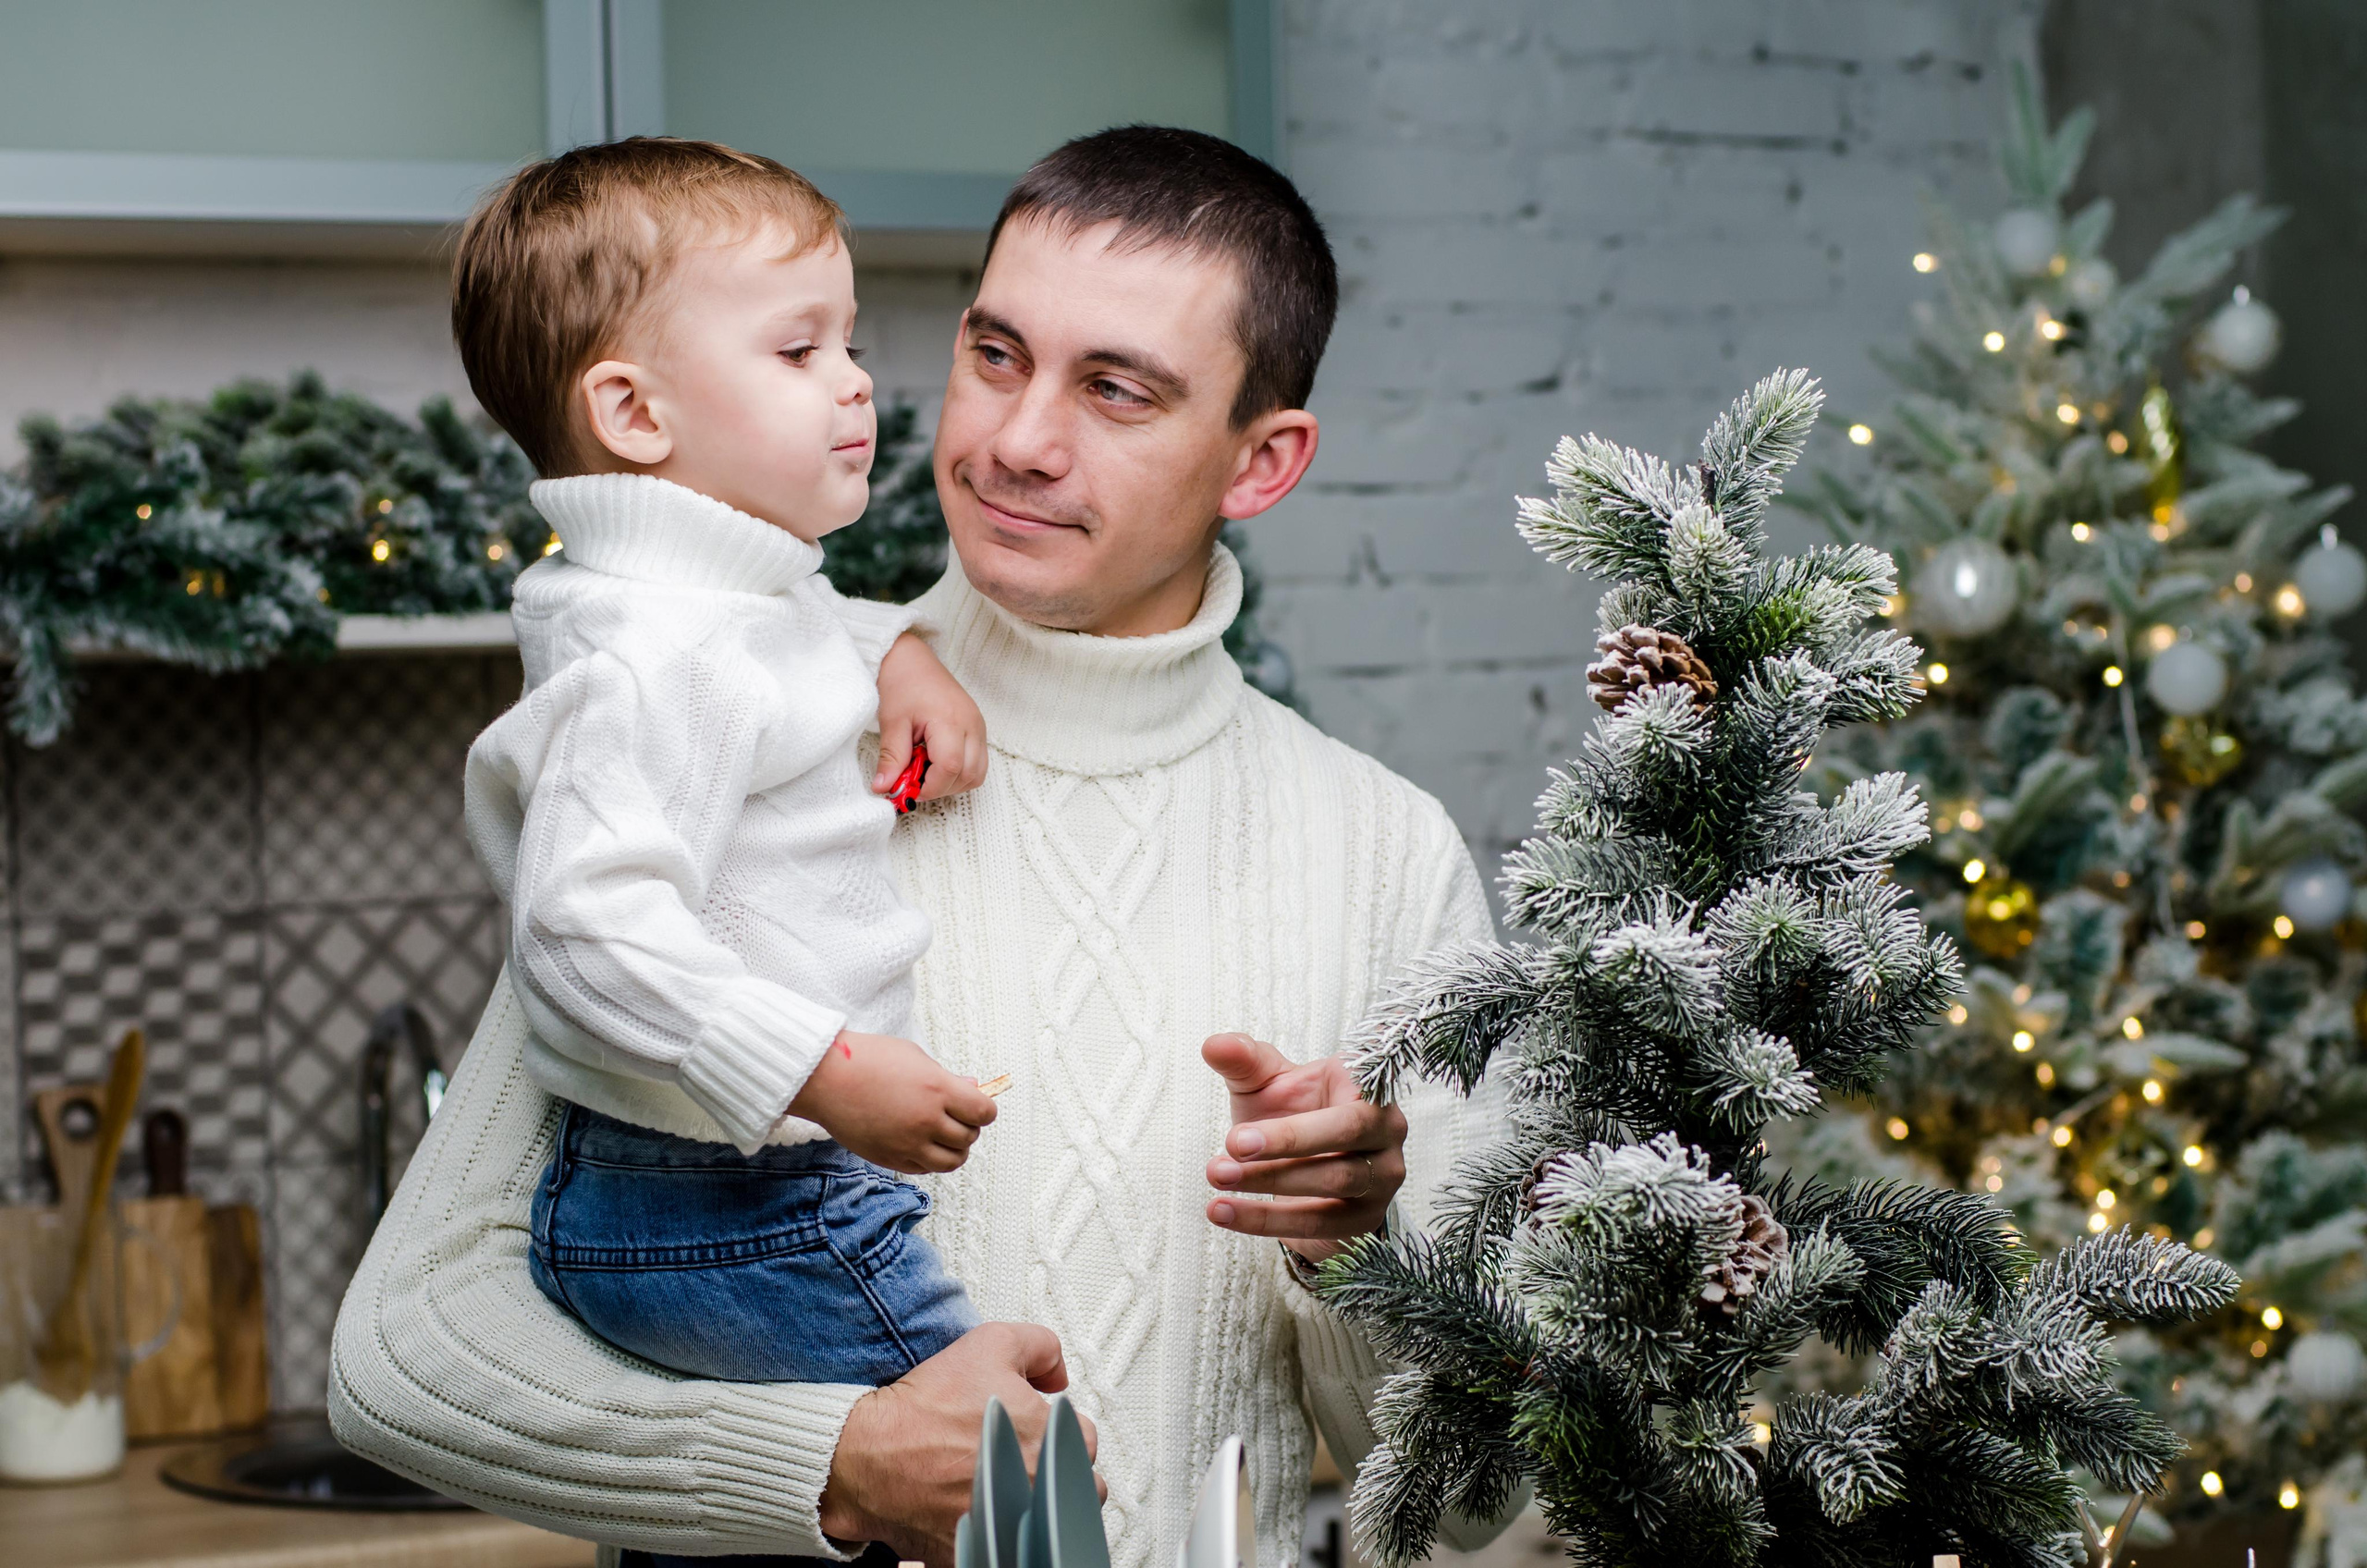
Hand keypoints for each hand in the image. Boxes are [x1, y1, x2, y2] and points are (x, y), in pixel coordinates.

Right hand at [790, 1031, 996, 1173]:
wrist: (825, 1078)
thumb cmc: (869, 1060)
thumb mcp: (915, 1058)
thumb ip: (946, 1078)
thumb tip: (974, 1087)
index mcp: (938, 1090)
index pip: (983, 1112)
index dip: (985, 1110)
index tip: (978, 1106)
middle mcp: (926, 1120)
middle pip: (969, 1137)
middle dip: (969, 1128)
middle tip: (958, 1118)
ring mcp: (908, 1143)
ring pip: (952, 1161)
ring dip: (955, 1150)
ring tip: (944, 1136)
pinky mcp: (890, 1158)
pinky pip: (925, 1168)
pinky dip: (931, 1159)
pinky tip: (923, 1143)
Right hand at [819, 1322, 1101, 1566]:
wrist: (870, 1456)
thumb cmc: (924, 1408)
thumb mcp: (990, 1344)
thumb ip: (1041, 1347)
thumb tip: (1058, 1373)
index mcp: (1047, 1436)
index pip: (1083, 1439)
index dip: (1060, 1430)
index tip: (1038, 1430)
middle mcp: (1034, 1482)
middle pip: (1075, 1487)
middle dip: (1055, 1471)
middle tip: (1024, 1461)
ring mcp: (1011, 1521)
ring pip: (1049, 1522)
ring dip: (1037, 1506)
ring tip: (1009, 1491)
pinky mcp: (982, 1550)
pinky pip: (1012, 1547)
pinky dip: (1003, 1533)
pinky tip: (984, 1513)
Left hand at [875, 634, 986, 804]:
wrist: (911, 659)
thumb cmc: (902, 684)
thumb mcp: (893, 723)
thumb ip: (891, 759)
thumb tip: (884, 789)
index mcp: (950, 721)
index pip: (950, 768)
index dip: (929, 787)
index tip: (908, 789)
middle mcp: (972, 725)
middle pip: (969, 775)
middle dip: (941, 787)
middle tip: (914, 781)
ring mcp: (978, 726)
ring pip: (977, 773)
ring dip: (952, 782)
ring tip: (925, 770)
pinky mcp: (978, 728)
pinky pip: (977, 762)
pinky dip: (959, 771)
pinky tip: (935, 762)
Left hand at [1201, 1033, 1405, 1264]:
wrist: (1304, 1165)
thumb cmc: (1291, 1111)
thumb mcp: (1266, 1081)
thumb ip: (1244, 1061)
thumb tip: (1214, 1045)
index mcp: (1368, 1087)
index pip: (1343, 1095)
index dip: (1294, 1122)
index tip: (1236, 1137)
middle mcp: (1387, 1130)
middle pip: (1345, 1135)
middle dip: (1284, 1146)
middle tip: (1226, 1154)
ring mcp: (1383, 1177)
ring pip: (1334, 1182)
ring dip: (1270, 1184)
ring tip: (1218, 1178)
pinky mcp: (1366, 1219)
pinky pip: (1319, 1224)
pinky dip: (1267, 1221)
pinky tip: (1226, 1213)